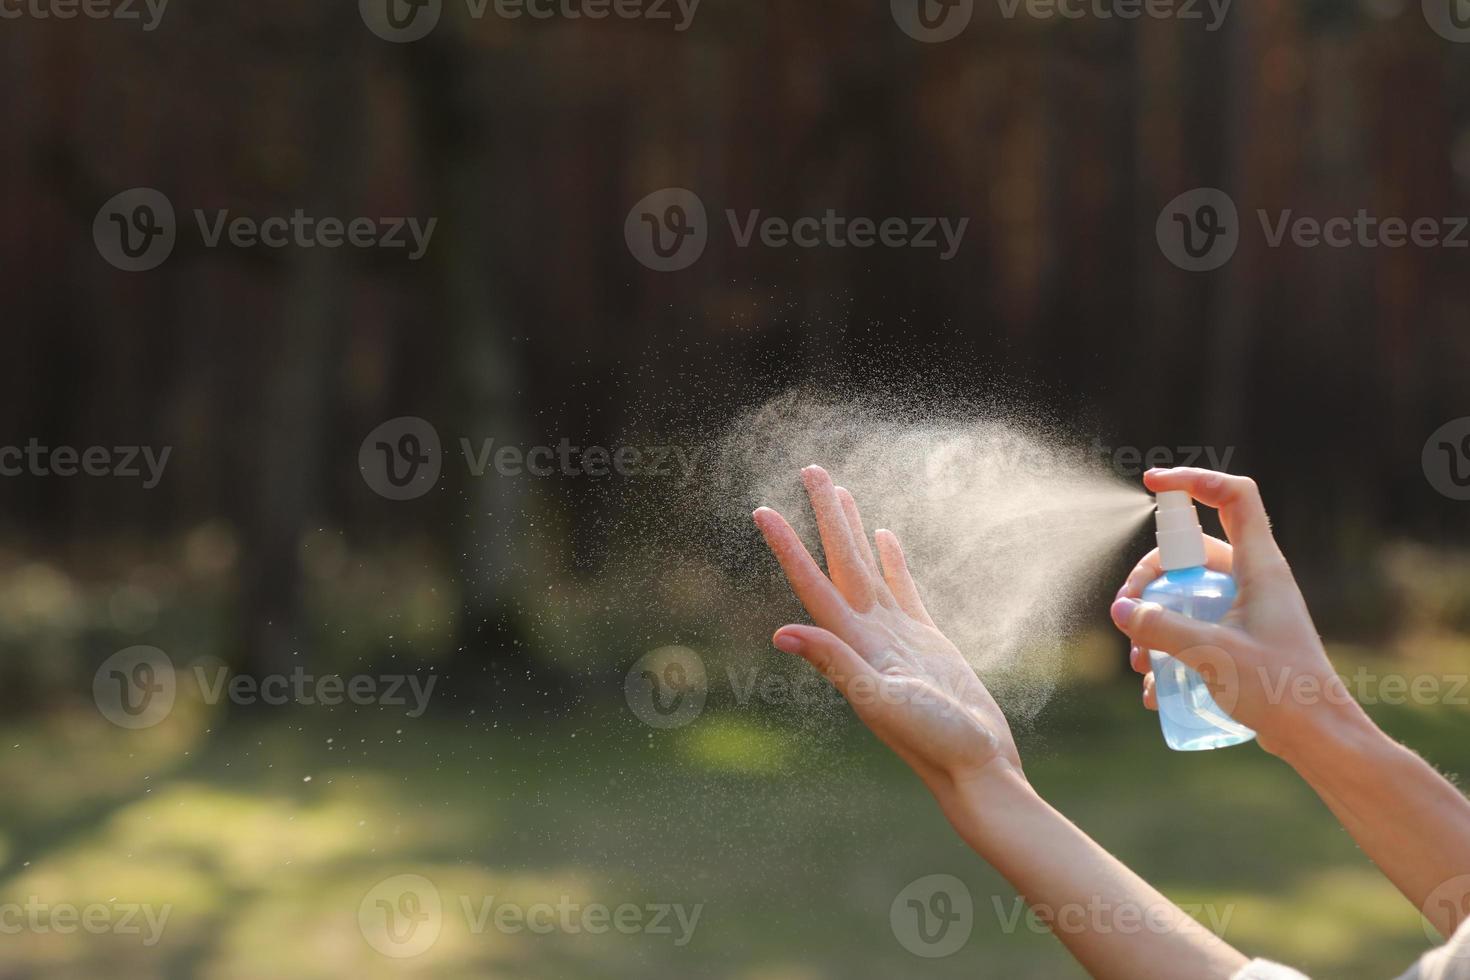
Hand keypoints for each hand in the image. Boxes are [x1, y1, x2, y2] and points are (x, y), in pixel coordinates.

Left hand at [753, 465, 1021, 791]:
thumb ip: (837, 664)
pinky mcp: (924, 640)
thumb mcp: (882, 700)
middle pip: (839, 562)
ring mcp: (894, 636)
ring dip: (850, 532)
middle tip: (811, 469)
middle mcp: (866, 635)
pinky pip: (901, 589)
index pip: (812, 584)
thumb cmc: (933, 742)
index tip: (762, 510)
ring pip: (866, 569)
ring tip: (839, 494)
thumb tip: (781, 633)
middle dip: (825, 517)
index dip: (787, 547)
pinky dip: (891, 561)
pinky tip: (883, 537)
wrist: (975, 767)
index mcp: (853, 645)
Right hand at [1111, 467, 1354, 756]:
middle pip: (1191, 553)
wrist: (1319, 737)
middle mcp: (1253, 580)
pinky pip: (1194, 630)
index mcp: (1259, 566)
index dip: (1194, 480)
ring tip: (1138, 662)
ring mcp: (1246, 611)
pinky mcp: (1239, 642)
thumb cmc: (1279, 689)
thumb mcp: (1212, 653)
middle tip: (1127, 611)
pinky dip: (1168, 651)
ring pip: (1186, 595)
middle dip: (1149, 579)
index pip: (1233, 496)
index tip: (1152, 484)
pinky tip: (1154, 690)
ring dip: (1153, 621)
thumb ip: (1161, 628)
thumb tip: (1121, 610)